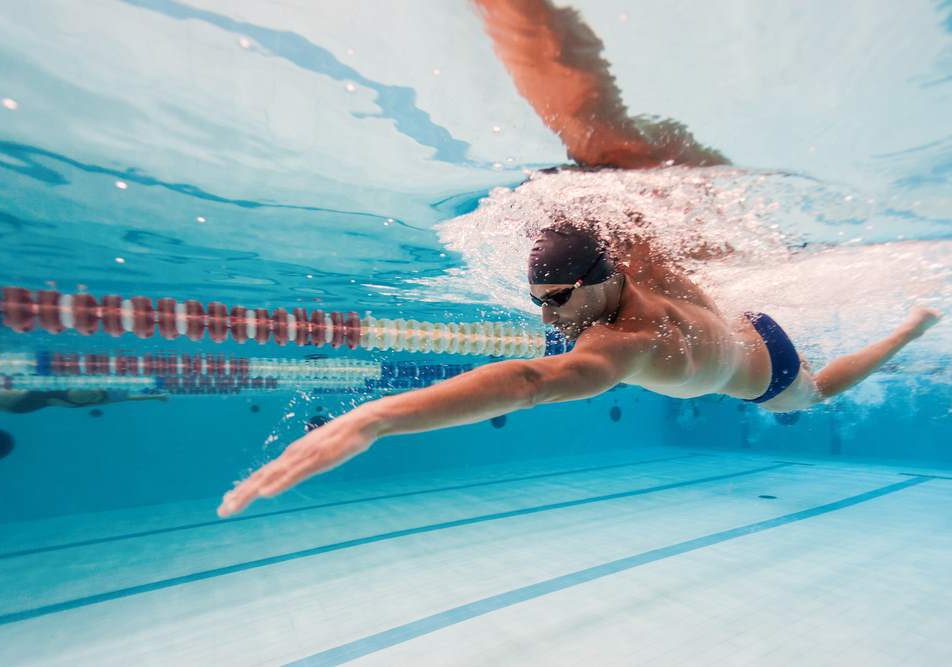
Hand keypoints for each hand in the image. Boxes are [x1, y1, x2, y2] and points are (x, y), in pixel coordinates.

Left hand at [217, 410, 377, 517]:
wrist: (362, 421)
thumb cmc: (344, 436)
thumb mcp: (322, 452)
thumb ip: (309, 461)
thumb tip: (300, 469)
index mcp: (293, 454)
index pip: (263, 473)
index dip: (245, 487)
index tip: (229, 500)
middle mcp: (292, 455)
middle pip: (260, 477)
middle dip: (239, 494)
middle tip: (222, 511)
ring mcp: (302, 457)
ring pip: (271, 478)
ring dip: (249, 492)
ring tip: (233, 505)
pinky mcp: (315, 461)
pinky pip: (293, 475)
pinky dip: (277, 484)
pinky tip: (265, 493)